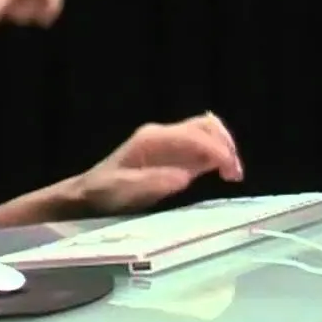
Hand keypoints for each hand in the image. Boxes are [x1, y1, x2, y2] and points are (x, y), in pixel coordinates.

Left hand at [75, 113, 245, 216]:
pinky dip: (217, 156)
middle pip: (205, 126)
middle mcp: (163, 135)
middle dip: (225, 146)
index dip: (216, 149)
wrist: (87, 195)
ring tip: (232, 175)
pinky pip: (201, 147)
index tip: (230, 171)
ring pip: (206, 134)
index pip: (194, 135)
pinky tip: (223, 174)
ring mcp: (169, 144)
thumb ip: (152, 182)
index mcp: (153, 139)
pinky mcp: (172, 156)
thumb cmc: (103, 193)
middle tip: (234, 174)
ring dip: (224, 149)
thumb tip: (184, 177)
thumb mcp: (123, 190)